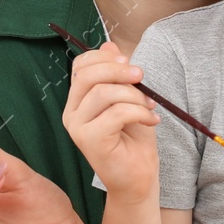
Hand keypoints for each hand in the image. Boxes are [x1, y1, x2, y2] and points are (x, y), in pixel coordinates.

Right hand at [61, 43, 160, 202]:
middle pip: (88, 75)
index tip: (128, 60)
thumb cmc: (134, 140)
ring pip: (104, 93)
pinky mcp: (90, 140)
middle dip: (119, 70)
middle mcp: (72, 113)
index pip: (81, 66)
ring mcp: (77, 127)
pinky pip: (116, 113)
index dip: (103, 57)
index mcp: (78, 101)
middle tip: (142, 76)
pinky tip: (151, 120)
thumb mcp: (129, 99)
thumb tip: (110, 44)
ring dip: (134, 95)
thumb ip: (118, 75)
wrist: (138, 178)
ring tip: (149, 107)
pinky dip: (139, 112)